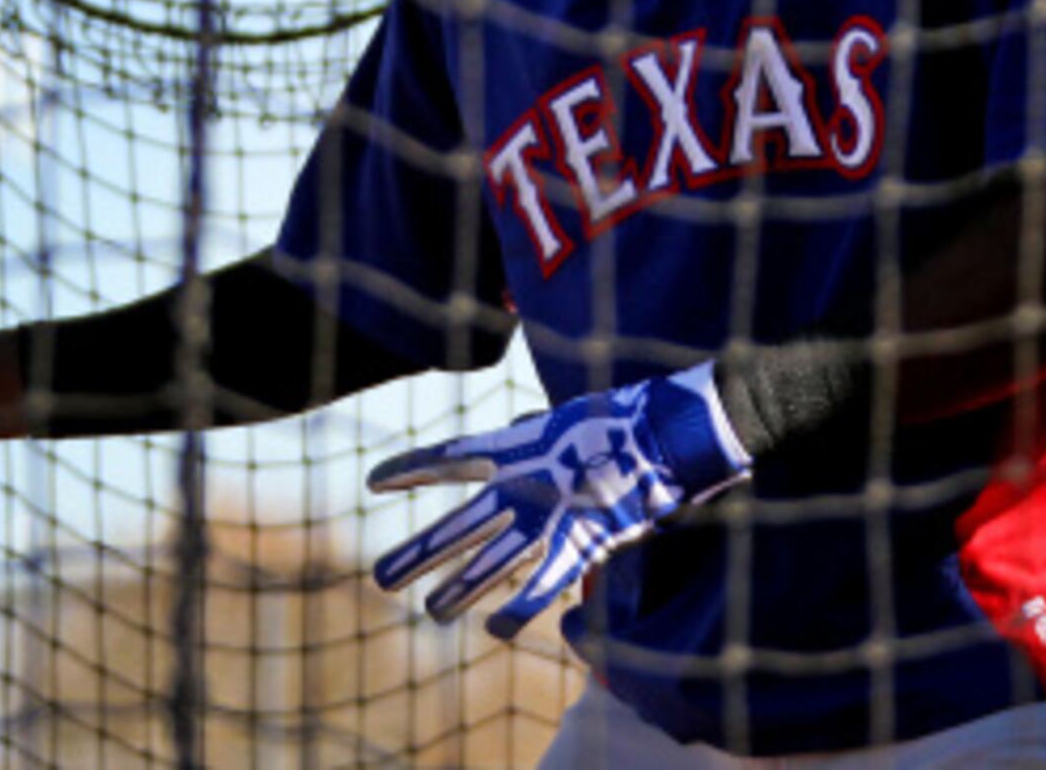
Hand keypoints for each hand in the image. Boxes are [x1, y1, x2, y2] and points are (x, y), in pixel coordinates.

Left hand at [368, 361, 750, 639]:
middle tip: (380, 578)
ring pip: (490, 564)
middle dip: (419, 554)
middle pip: (458, 526)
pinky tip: (494, 628)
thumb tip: (519, 432)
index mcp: (517, 447)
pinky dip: (519, 609)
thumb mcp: (567, 418)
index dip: (410, 469)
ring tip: (430, 612)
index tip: (374, 481)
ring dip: (457, 590)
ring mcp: (550, 518)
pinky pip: (543, 585)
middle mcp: (523, 486)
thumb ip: (536, 433)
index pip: (449, 458)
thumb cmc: (624, 417)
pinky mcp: (583, 545)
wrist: (671, 430)